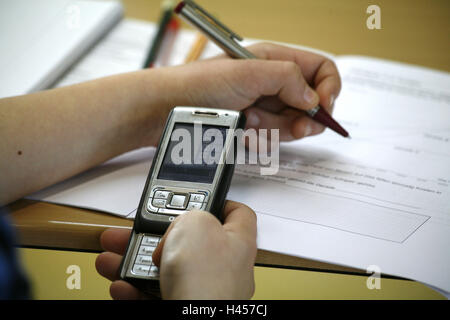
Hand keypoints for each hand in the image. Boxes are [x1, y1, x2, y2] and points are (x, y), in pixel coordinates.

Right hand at [95, 201, 256, 298]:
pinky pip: (156, 294)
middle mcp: (224, 267)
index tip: (196, 199)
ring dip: (134, 262)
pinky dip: (135, 289)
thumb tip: (179, 225)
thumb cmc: (206, 281)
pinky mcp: (185, 307)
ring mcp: (204, 290)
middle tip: (133, 231)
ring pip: (166, 270)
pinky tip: (122, 285)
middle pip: (188, 242)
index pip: (236, 214)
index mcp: (237, 241)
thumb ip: (189, 214)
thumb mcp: (195, 224)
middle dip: (154, 235)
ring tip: (112, 257)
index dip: (217, 202)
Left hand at [158, 42, 340, 141]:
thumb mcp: (247, 74)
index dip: (329, 89)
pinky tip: (245, 133)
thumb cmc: (199, 85)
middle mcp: (272, 82)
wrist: (165, 110)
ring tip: (256, 125)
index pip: (320, 70)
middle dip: (306, 117)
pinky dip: (262, 140)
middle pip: (310, 102)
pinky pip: (272, 138)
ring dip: (280, 130)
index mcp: (275, 60)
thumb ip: (287, 79)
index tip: (323, 109)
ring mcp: (262, 106)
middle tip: (296, 128)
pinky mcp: (251, 126)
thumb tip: (314, 97)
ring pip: (292, 124)